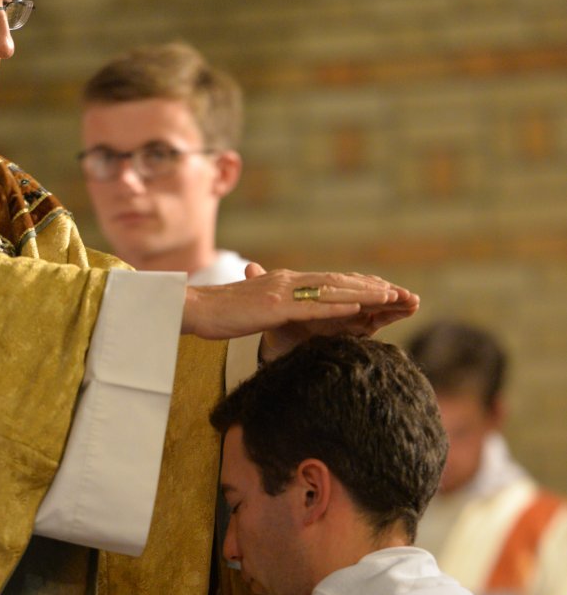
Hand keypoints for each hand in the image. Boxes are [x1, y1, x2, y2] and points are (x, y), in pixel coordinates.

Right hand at [181, 264, 418, 353]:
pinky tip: (358, 309)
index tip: (383, 291)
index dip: (358, 286)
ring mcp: (282, 292)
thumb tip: (282, 312)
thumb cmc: (218, 313)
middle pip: (338, 282)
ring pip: (331, 290)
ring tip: (391, 297)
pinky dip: (337, 306)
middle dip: (371, 287)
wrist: (193, 308)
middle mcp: (287, 281)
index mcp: (284, 283)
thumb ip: (272, 306)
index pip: (329, 282)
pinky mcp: (274, 307)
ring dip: (363, 293)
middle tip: (400, 293)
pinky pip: (311, 306)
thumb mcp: (253, 308)